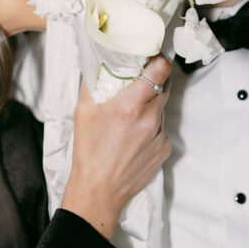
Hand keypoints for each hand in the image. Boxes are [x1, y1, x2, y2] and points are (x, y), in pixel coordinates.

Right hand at [61, 55, 171, 238]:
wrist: (99, 190)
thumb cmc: (88, 152)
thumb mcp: (83, 111)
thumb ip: (92, 82)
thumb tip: (97, 61)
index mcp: (130, 105)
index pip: (161, 69)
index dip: (159, 60)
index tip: (152, 58)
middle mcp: (149, 118)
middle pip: (165, 85)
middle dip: (155, 79)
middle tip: (140, 81)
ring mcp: (160, 134)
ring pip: (162, 107)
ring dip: (151, 104)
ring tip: (131, 115)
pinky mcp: (165, 148)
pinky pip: (161, 127)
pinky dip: (151, 125)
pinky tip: (134, 136)